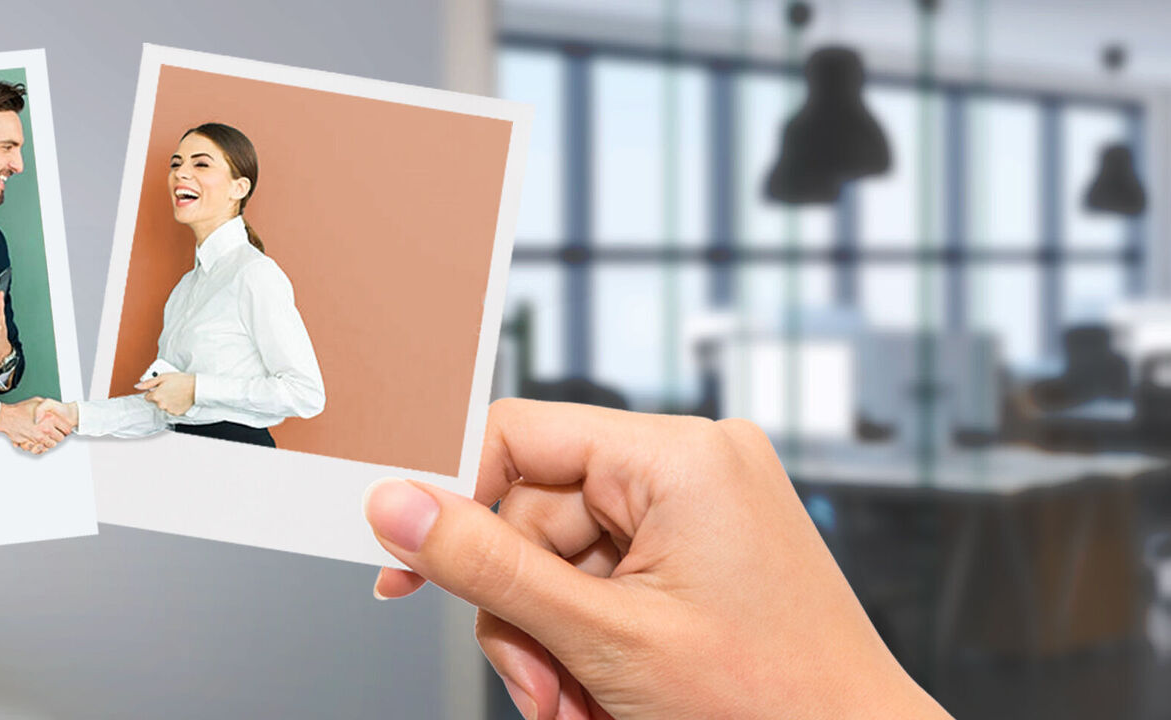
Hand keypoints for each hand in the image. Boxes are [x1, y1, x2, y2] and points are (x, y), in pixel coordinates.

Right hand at [0, 397, 70, 453]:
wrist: (7, 418)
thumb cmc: (19, 410)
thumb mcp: (37, 401)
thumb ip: (48, 406)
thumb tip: (54, 410)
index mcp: (50, 418)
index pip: (66, 428)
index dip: (65, 428)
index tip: (64, 428)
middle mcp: (45, 429)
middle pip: (60, 438)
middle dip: (58, 435)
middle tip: (55, 433)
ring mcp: (38, 437)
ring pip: (51, 445)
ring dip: (50, 441)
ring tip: (46, 436)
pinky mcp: (31, 443)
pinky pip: (41, 449)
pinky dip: (41, 447)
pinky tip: (40, 442)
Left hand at [134, 372, 195, 415]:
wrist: (196, 387)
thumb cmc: (181, 381)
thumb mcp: (163, 377)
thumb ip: (149, 382)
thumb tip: (138, 386)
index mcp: (156, 396)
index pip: (147, 397)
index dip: (153, 391)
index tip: (159, 388)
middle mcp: (161, 404)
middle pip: (156, 401)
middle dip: (160, 396)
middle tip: (169, 389)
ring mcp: (169, 410)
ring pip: (164, 406)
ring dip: (167, 401)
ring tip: (175, 393)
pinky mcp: (176, 413)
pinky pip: (171, 409)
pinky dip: (174, 405)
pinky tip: (178, 398)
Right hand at [364, 400, 945, 719]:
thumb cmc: (774, 703)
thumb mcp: (603, 638)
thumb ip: (488, 567)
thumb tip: (396, 507)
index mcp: (681, 455)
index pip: (519, 435)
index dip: (454, 500)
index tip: (408, 561)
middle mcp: (695, 465)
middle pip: (533, 514)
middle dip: (523, 612)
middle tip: (541, 687)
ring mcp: (702, 508)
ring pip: (560, 562)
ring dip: (552, 643)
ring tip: (580, 706)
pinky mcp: (703, 551)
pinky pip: (604, 581)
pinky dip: (589, 644)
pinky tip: (604, 694)